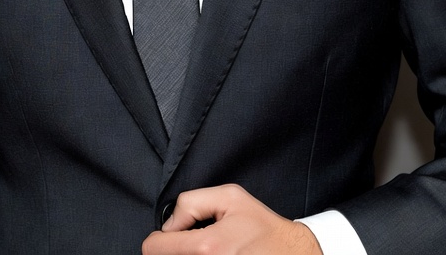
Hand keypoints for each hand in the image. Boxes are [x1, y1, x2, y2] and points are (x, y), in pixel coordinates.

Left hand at [141, 184, 322, 254]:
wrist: (291, 253)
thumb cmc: (262, 227)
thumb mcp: (230, 197)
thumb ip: (191, 202)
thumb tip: (169, 224)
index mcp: (207, 247)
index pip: (154, 249)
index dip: (158, 239)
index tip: (172, 236)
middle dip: (174, 250)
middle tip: (192, 242)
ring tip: (205, 251)